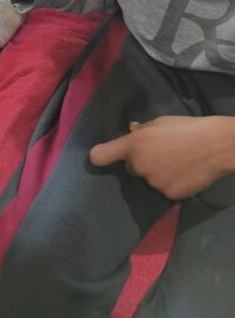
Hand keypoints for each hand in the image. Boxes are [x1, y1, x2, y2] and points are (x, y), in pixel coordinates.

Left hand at [89, 116, 234, 199]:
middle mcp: (138, 166)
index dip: (100, 156)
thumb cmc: (187, 128)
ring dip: (157, 174)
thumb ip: (142, 130)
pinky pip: (163, 190)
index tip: (101, 157)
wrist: (216, 146)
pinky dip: (171, 184)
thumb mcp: (160, 122)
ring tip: (177, 163)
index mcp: (132, 145)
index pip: (100, 156)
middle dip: (141, 162)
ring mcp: (153, 183)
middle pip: (131, 168)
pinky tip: (184, 174)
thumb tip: (131, 131)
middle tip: (161, 154)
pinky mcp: (168, 195)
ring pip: (148, 180)